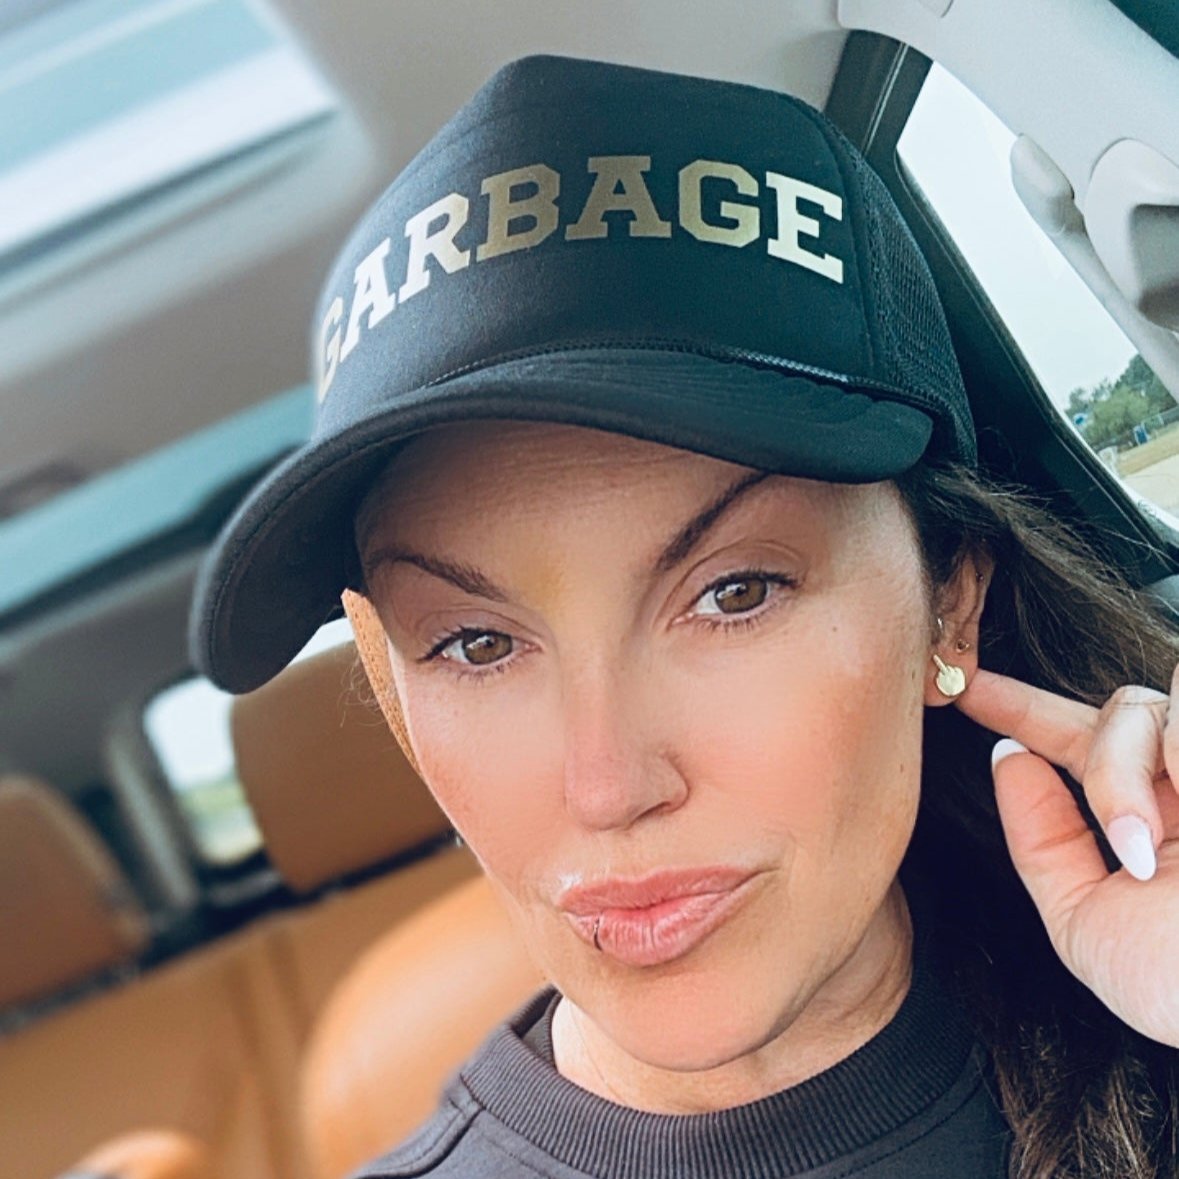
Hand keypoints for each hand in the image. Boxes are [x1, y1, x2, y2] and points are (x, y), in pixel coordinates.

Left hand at [955, 667, 1178, 1047]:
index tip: (962, 688)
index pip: (1080, 741)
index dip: (1019, 706)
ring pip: (1142, 708)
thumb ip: (1041, 842)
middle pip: (1119, 712)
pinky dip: (1178, 758)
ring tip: (1149, 851)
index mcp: (1156, 822)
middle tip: (1122, 842)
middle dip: (1094, 760)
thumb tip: (1008, 758)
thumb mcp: (1086, 922)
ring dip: (1122, 777)